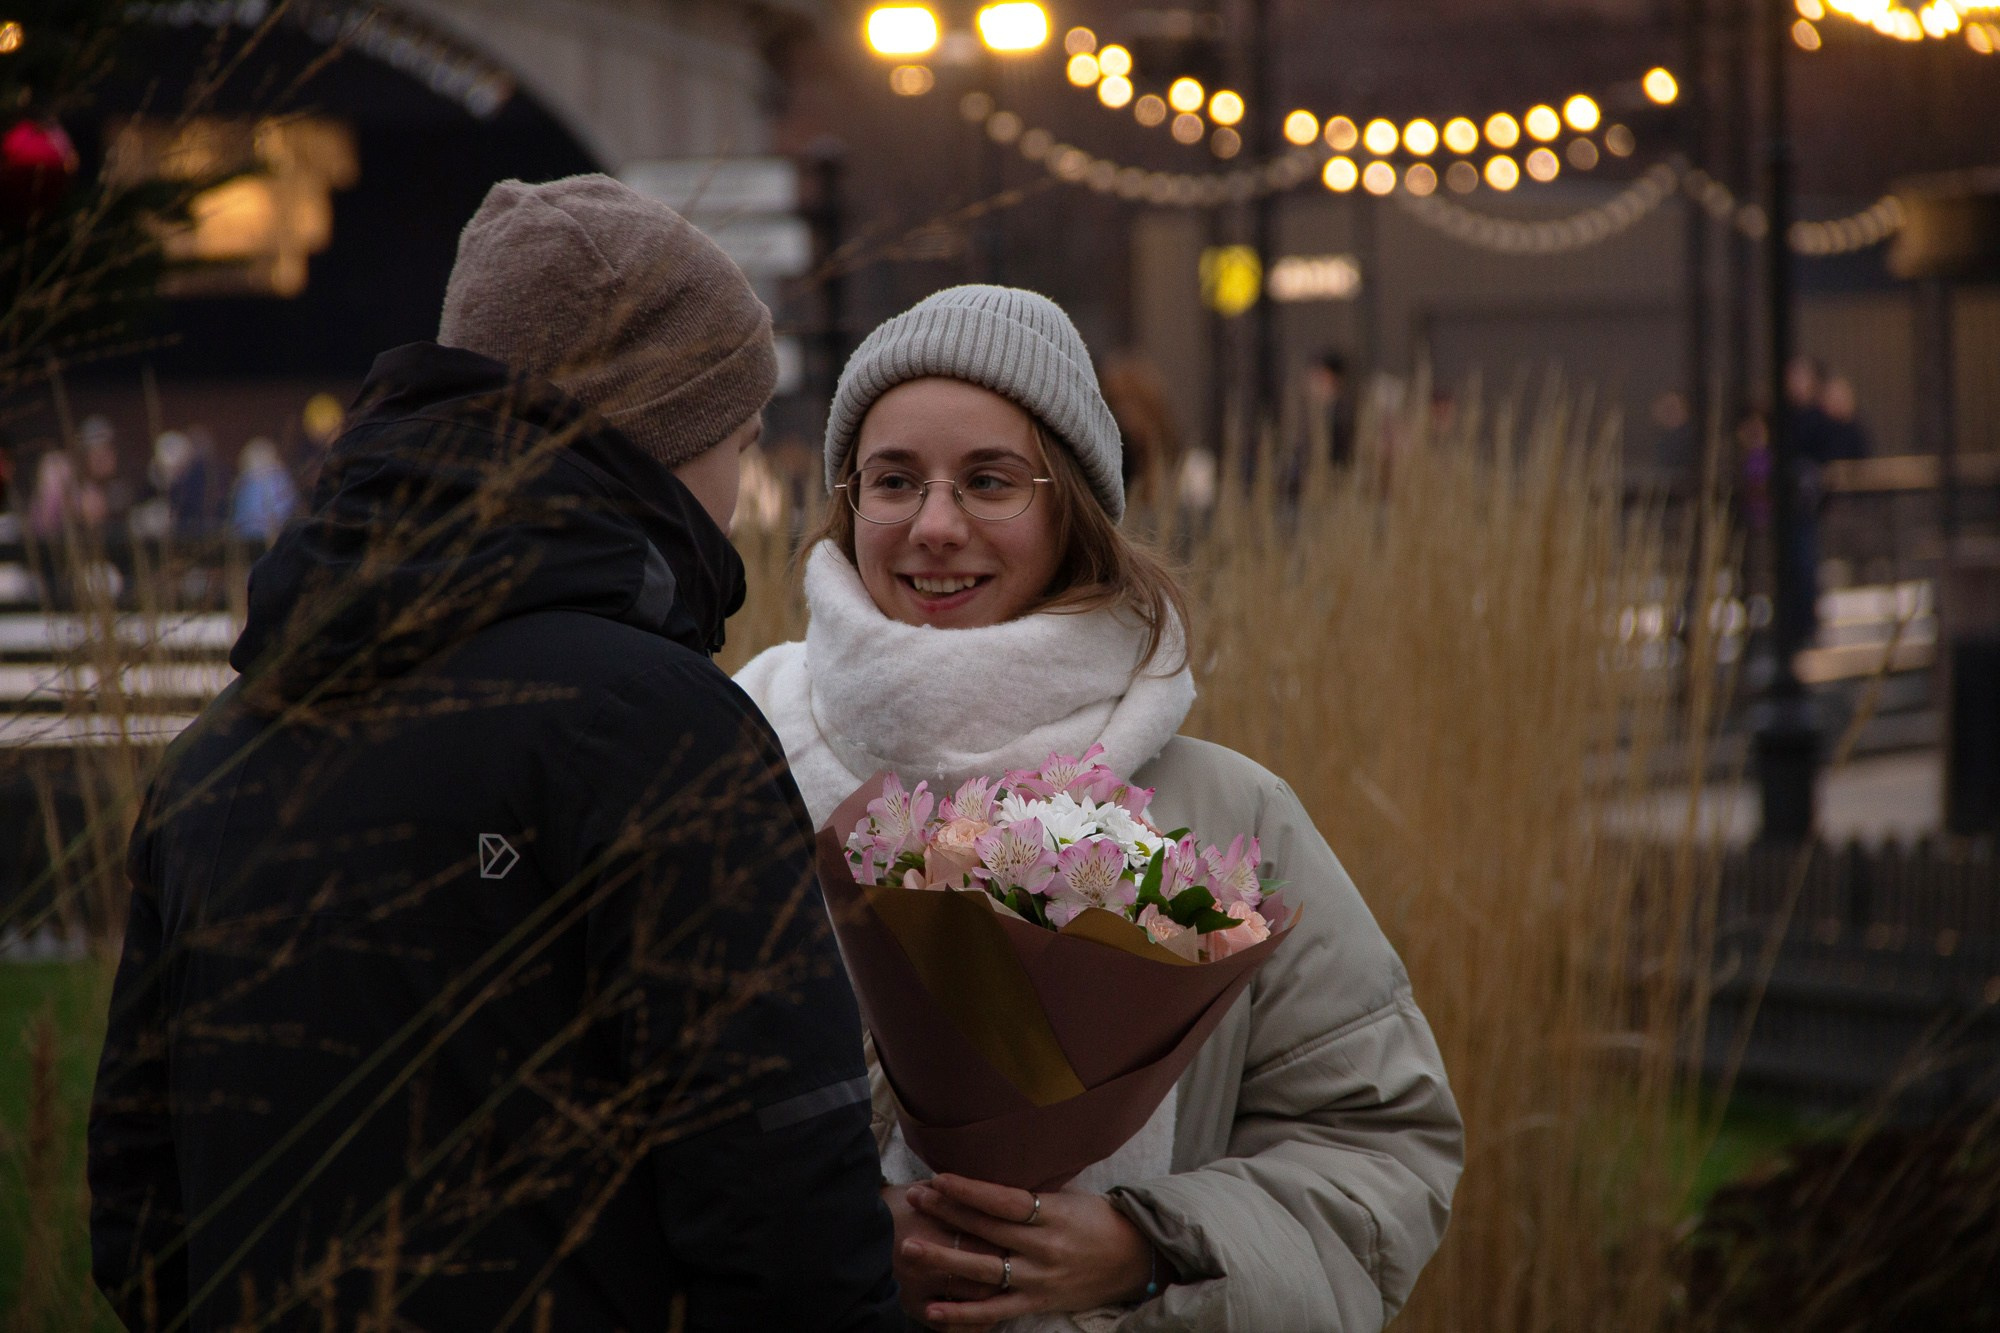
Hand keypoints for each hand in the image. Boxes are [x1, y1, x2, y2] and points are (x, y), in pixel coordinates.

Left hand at [901, 1174, 1157, 1327]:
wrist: (1136, 1259)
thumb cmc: (1099, 1220)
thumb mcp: (1069, 1197)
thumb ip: (1030, 1195)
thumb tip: (985, 1181)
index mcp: (1053, 1214)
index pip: (1003, 1200)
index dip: (969, 1189)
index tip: (938, 1178)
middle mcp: (1044, 1248)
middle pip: (986, 1229)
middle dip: (947, 1211)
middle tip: (914, 1198)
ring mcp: (1039, 1279)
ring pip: (984, 1270)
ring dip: (944, 1259)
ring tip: (909, 1249)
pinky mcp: (1037, 1303)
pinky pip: (994, 1312)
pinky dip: (962, 1314)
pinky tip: (933, 1310)